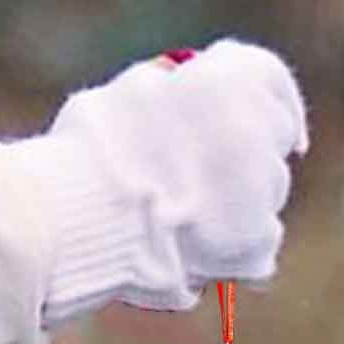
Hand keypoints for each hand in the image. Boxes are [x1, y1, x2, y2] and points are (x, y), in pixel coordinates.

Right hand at [47, 37, 308, 310]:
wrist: (72, 222)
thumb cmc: (81, 161)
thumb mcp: (126, 100)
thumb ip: (169, 94)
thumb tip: (177, 93)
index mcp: (222, 79)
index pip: (268, 78)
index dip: (271, 103)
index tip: (272, 125)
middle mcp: (251, 123)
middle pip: (271, 136)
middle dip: (247, 158)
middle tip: (207, 187)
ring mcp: (258, 183)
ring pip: (267, 194)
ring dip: (238, 208)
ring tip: (181, 231)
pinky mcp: (252, 238)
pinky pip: (258, 250)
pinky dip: (235, 259)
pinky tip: (196, 265)